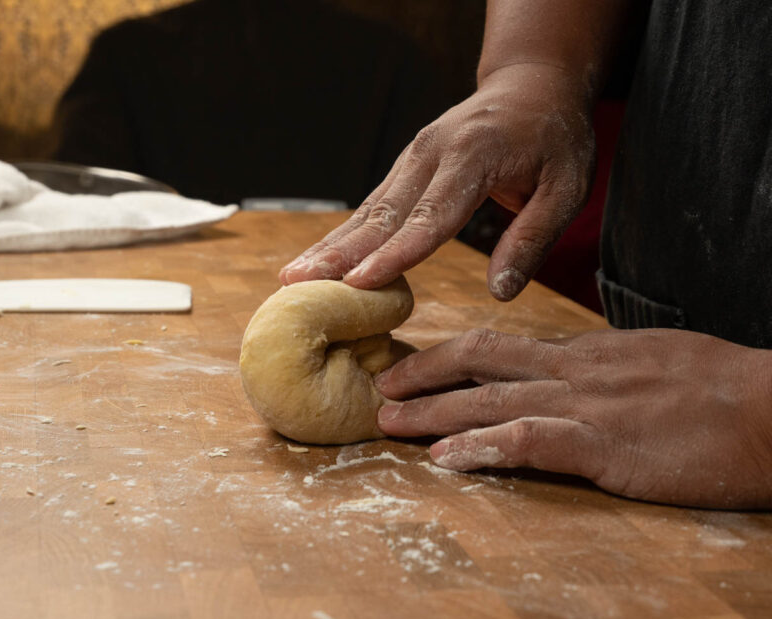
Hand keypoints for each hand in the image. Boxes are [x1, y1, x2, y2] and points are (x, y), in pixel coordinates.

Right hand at [280, 63, 595, 300]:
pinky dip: (343, 235)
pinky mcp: (404, 167)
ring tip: (292, 276)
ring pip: (367, 210)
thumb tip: (500, 292)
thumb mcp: (567, 188)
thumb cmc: (555, 139)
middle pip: (382, 214)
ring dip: (329, 246)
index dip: (395, 253)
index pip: (431, 216)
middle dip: (339, 252)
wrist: (532, 86)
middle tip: (300, 283)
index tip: (359, 282)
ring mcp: (412, 158)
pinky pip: (371, 206)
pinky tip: (318, 259)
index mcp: (473, 158)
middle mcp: (432, 154)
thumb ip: (532, 240)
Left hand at [375, 328, 771, 508]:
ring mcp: (588, 406)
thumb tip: (562, 374)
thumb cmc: (720, 389)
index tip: (415, 366)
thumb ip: (600, 368)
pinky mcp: (607, 446)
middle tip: (381, 389)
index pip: (500, 345)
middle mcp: (575, 370)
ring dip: (432, 413)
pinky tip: (447, 460)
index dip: (448, 356)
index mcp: (586, 351)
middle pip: (479, 361)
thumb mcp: (650, 360)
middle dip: (423, 374)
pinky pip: (530, 441)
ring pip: (490, 399)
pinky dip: (482, 448)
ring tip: (389, 423)